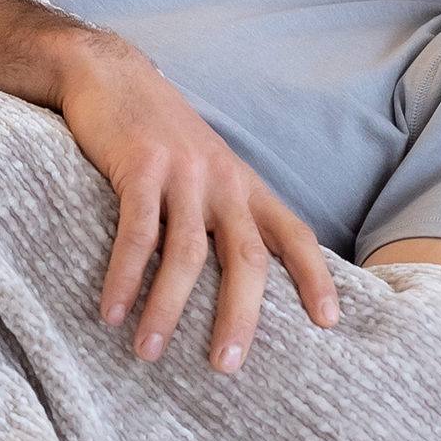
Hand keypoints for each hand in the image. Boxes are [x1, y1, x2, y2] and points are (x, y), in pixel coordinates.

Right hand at [54, 36, 340, 372]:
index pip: (295, 235)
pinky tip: (112, 312)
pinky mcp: (140, 166)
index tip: (330, 323)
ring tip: (149, 353)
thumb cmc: (160, 135)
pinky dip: (124, 276)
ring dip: (167, 309)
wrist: (111, 73)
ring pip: (186, 254)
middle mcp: (224, 181)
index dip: (316, 278)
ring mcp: (183, 173)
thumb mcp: (209, 169)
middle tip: (226, 367)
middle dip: (240, 316)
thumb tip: (241, 279)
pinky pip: (136, 233)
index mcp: (246, 186)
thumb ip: (227, 213)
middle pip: (247, 258)